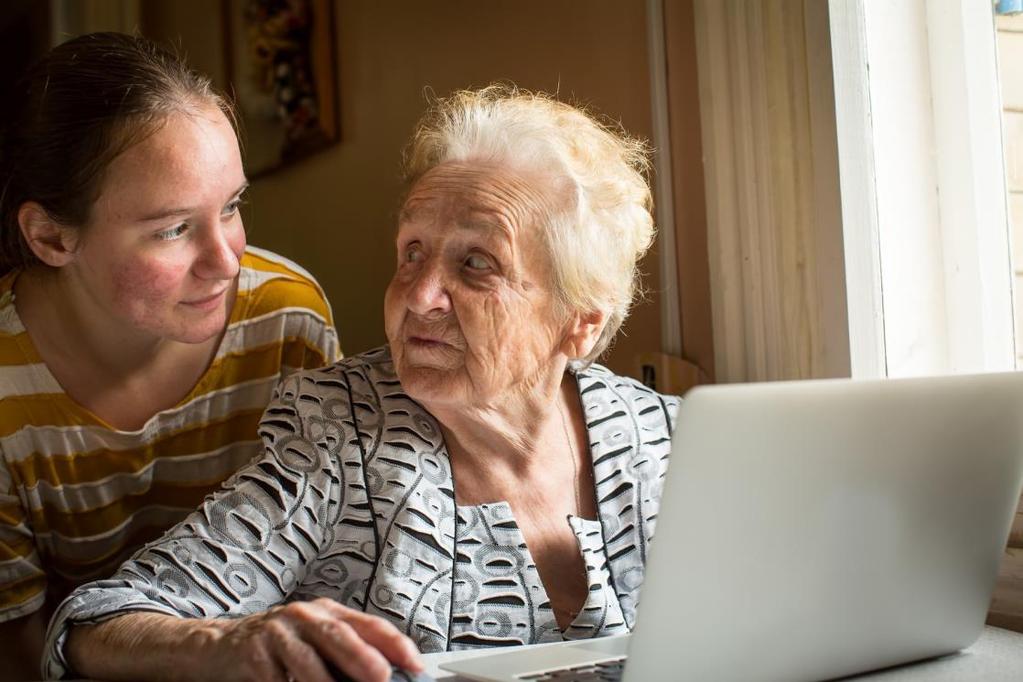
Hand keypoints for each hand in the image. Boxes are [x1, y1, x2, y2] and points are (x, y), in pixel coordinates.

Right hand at [200, 598, 422, 681]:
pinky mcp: (253, 652)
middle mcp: (305, 616)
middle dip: (364, 660)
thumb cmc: (278, 646)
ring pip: (309, 663)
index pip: (371, 625)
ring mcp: (278, 632)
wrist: (221, 646)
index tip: (415, 666)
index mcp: (329, 612)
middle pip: (340, 636)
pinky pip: (278, 680)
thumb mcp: (316, 640)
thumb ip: (347, 653)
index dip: (396, 645)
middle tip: (382, 679)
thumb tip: (385, 674)